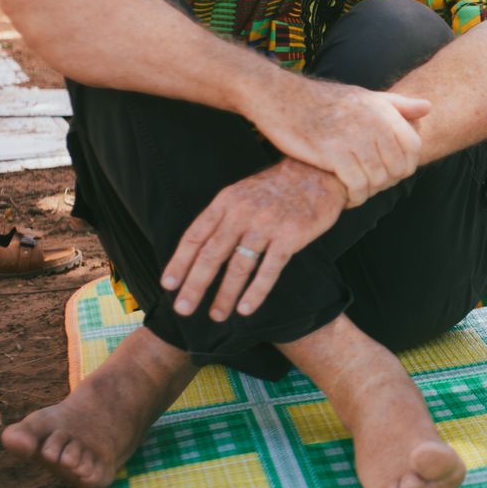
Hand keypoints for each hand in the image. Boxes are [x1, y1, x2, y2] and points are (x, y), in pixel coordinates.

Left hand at [161, 159, 346, 320]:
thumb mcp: (242, 193)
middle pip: (212, 254)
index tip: (168, 285)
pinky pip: (269, 269)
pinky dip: (256, 292)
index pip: (195, 236)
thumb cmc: (277, 188)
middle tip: (183, 309)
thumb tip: (200, 249)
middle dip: (195, 285)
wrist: (318, 172)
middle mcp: (242, 213)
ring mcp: (266, 224)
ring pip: (239, 266)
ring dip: (225, 294)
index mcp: (225, 202)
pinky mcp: (290, 236)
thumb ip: (222, 217)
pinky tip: (245, 309)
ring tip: (216, 315)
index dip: (180, 262)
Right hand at [245, 73, 429, 205]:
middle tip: (372, 185)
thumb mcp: (364, 96)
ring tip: (358, 191)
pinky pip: (356, 185)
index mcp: (383, 109)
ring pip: (378, 179)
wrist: (281, 97)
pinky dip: (355, 197)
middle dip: (387, 182)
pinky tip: (347, 196)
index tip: (391, 172)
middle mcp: (372, 122)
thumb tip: (428, 108)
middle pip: (397, 167)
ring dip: (370, 192)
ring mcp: (353, 137)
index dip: (406, 165)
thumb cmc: (324, 101)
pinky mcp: (332, 153)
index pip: (414, 147)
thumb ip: (398, 104)